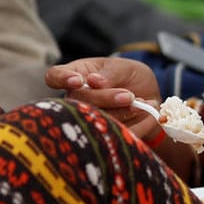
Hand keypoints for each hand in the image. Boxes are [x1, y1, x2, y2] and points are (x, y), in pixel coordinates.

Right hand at [45, 58, 162, 130]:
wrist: (147, 98)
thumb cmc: (128, 77)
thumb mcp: (125, 67)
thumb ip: (111, 72)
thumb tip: (94, 81)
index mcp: (76, 74)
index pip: (55, 76)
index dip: (61, 79)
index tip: (78, 80)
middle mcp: (75, 99)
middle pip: (77, 101)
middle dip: (105, 98)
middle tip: (129, 95)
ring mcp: (86, 118)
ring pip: (95, 120)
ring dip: (122, 112)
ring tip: (140, 102)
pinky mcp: (102, 135)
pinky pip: (114, 135)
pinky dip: (135, 124)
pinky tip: (146, 111)